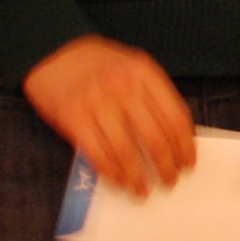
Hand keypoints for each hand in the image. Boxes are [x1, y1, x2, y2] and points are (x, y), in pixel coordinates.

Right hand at [23, 35, 195, 198]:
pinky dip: (111, 173)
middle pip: (155, 138)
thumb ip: (152, 96)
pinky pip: (98, 154)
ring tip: (142, 190)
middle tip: (168, 182)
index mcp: (144, 73)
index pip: (176, 117)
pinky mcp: (73, 118)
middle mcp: (123, 87)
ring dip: (137, 178)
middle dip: (165, 167)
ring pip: (126, 152)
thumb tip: (174, 140)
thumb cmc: (97, 64)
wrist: (52, 49)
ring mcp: (97, 102)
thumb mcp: (133, 68)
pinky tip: (119, 181)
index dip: (185, 147)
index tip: (187, 164)